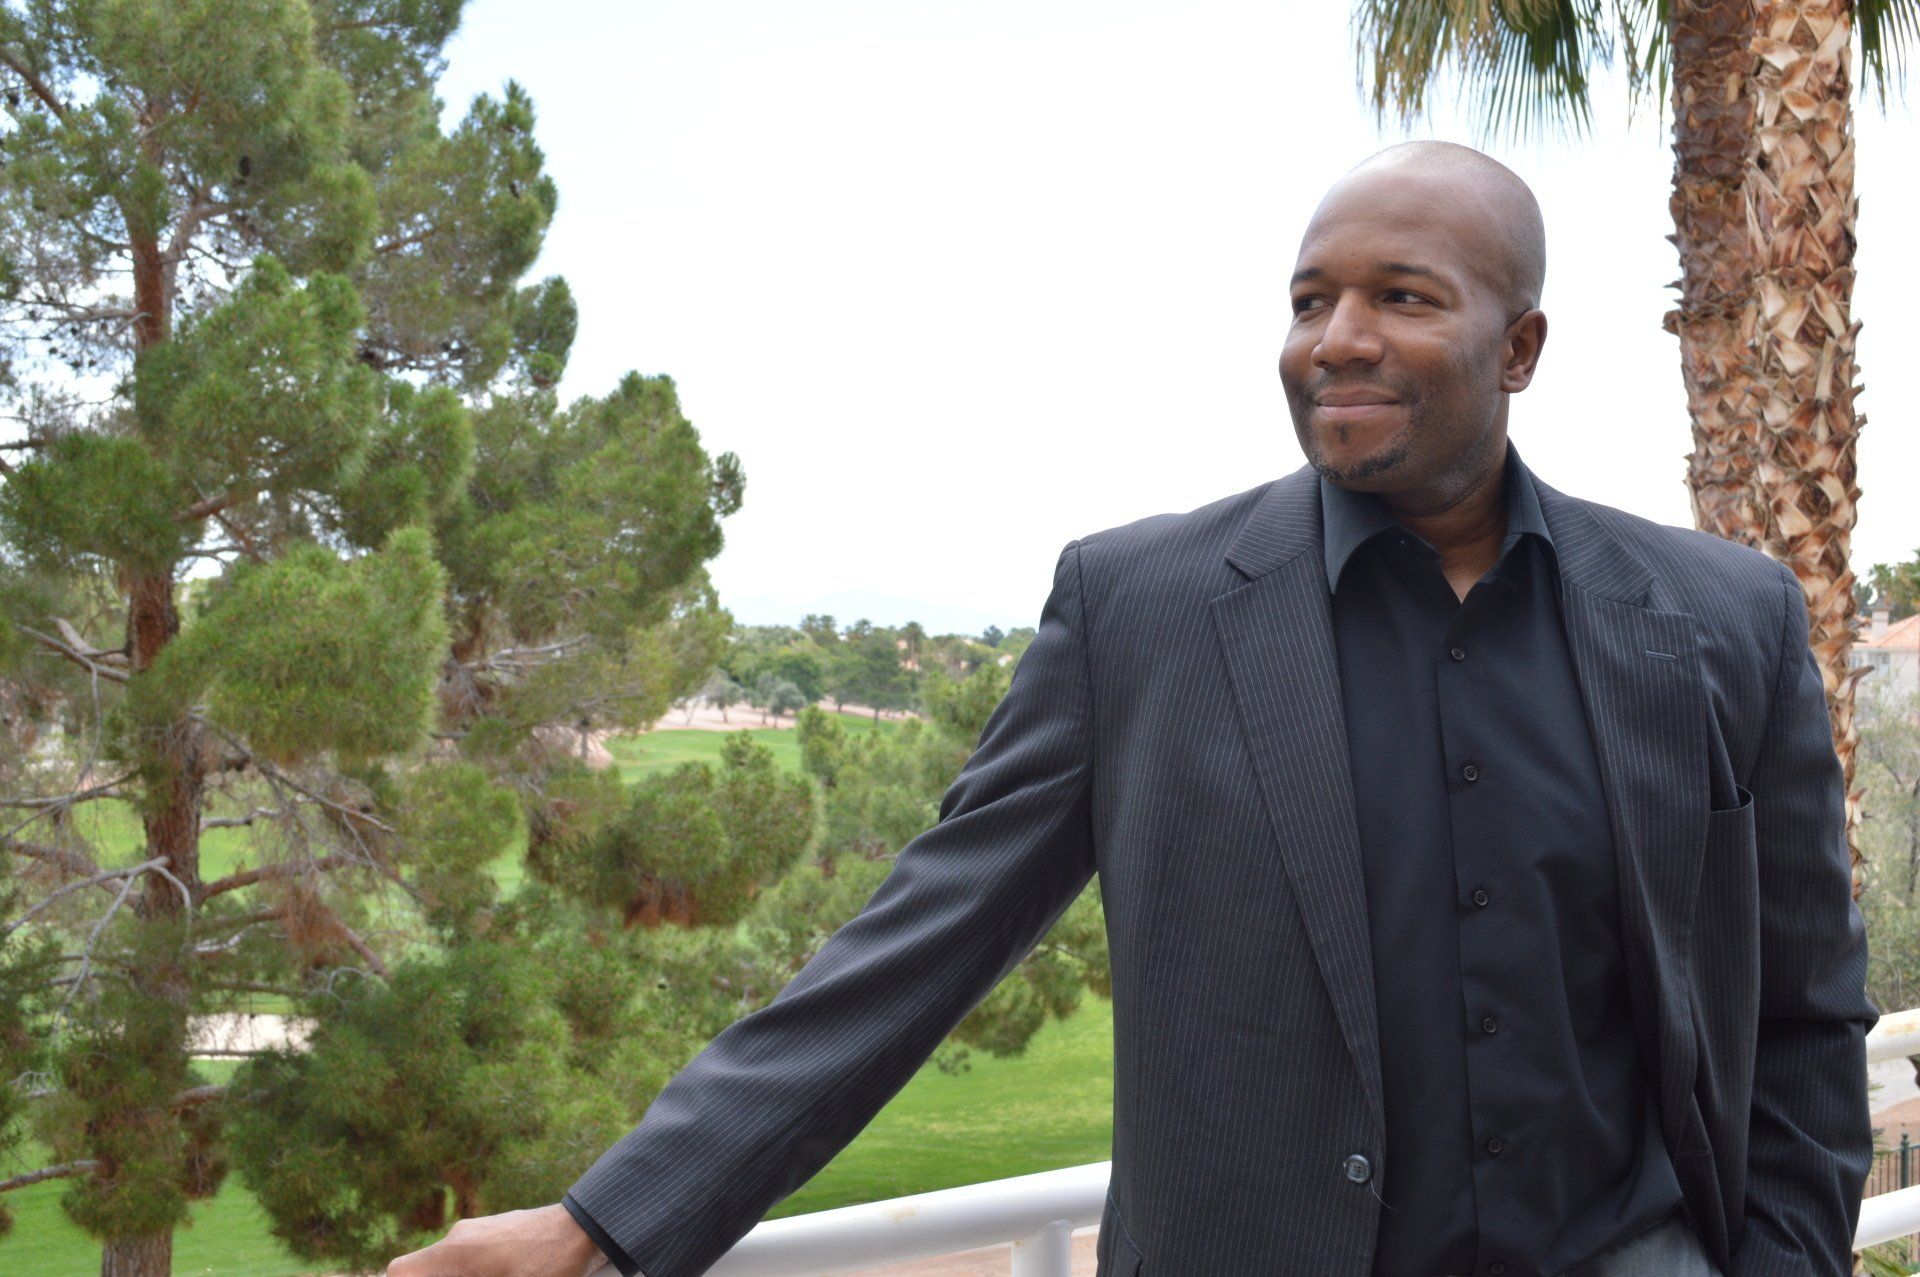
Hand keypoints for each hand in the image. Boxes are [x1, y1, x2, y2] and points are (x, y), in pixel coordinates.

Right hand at [385, 1201, 609, 1276]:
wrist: (590, 1228)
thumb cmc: (552, 1264)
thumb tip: (462, 1275)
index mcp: (456, 1253)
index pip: (401, 1272)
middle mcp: (461, 1238)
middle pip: (422, 1270)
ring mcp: (479, 1231)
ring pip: (448, 1265)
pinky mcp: (497, 1232)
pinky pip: (469, 1257)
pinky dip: (471, 1273)